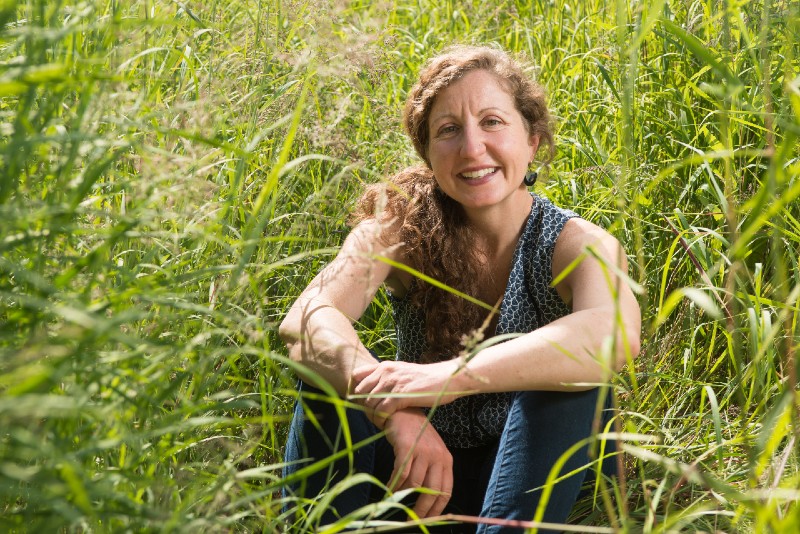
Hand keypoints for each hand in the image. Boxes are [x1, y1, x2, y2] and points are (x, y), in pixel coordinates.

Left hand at [351, 360, 465, 426]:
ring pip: (369, 403)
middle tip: (373, 415)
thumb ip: (388, 377)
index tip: (364, 401)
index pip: (356, 376)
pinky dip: (381, 420)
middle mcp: (386, 372)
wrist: (447, 379)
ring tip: (380, 421)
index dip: (357, 390)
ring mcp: (392, 383)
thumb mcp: (403, 372)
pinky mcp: (400, 396)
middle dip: (363, 406)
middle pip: (360, 392)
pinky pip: (381, 411)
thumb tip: (374, 387)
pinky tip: (387, 423)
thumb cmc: (426, 379)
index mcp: (385, 366)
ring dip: (372, 415)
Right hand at [384, 408, 452, 517]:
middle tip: (411, 521)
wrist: (402, 412)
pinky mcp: (407, 447)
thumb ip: (432, 473)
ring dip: (404, 497)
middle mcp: (437, 456)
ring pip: (414, 484)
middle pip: (431, 491)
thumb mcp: (431, 453)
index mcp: (446, 460)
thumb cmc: (416, 436)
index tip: (428, 520)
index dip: (436, 509)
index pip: (445, 491)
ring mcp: (422, 451)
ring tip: (395, 504)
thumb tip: (426, 501)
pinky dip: (394, 485)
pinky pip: (401, 473)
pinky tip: (388, 491)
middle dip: (421, 510)